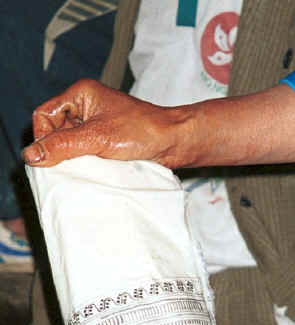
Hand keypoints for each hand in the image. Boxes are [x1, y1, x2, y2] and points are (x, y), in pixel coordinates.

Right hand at [22, 79, 194, 167]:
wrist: (176, 143)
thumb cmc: (144, 131)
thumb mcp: (98, 138)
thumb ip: (64, 146)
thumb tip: (31, 155)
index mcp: (81, 94)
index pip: (44, 115)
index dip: (43, 137)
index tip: (50, 158)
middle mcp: (87, 107)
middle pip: (55, 130)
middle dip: (58, 150)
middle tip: (68, 167)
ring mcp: (97, 124)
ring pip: (70, 144)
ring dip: (73, 159)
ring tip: (84, 169)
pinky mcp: (107, 141)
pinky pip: (86, 152)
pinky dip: (86, 163)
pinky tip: (93, 171)